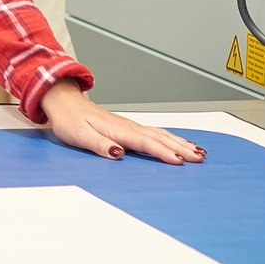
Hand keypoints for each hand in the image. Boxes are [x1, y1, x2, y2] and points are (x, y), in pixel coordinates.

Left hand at [39, 79, 203, 164]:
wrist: (64, 102)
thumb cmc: (70, 119)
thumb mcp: (79, 135)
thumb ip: (100, 144)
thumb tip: (118, 153)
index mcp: (118, 130)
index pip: (145, 143)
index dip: (163, 152)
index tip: (179, 161)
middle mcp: (128, 126)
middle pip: (159, 138)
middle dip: (181, 148)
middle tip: (200, 158)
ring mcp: (129, 126)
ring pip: (160, 134)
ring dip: (179, 142)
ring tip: (197, 151)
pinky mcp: (127, 127)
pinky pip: (154, 133)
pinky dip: (170, 137)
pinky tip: (177, 142)